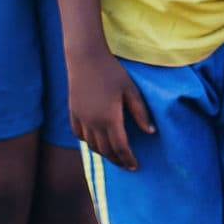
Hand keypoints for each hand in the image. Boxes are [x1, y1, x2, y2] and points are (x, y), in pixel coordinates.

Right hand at [66, 38, 154, 168]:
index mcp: (110, 119)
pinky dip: (88, 142)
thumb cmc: (112, 72)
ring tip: (114, 156)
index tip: (135, 166)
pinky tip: (95, 142)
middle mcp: (93, 123)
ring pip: (91, 145)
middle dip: (117, 160)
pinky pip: (79, 134)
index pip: (120, 147)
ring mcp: (81, 118)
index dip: (128, 159)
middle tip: (127, 165)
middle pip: (105, 150)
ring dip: (103, 153)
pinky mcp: (73, 112)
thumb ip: (140, 113)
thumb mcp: (131, 90)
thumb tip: (150, 132)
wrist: (85, 57)